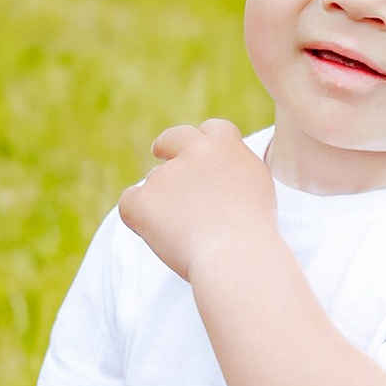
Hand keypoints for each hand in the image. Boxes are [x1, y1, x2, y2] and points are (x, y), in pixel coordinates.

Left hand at [119, 118, 273, 280]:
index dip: (203, 141)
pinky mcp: (144, 198)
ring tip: (190, 234)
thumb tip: (215, 178)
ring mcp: (167, 173)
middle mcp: (195, 151)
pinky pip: (129, 203)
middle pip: (174, 137)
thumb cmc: (253, 235)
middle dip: (166, 144)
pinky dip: (138, 220)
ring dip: (163, 202)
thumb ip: (233, 173)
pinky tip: (160, 236)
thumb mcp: (256, 190)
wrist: (238, 256)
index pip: (212, 130)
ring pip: (155, 182)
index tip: (197, 150)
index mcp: (226, 146)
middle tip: (159, 152)